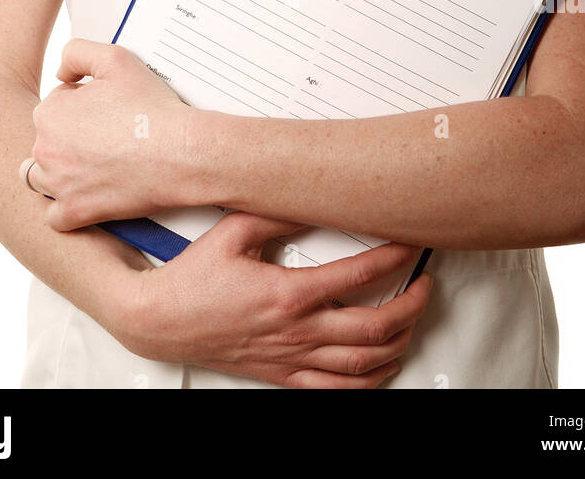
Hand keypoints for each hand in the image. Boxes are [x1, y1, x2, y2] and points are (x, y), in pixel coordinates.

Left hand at [28, 38, 194, 228]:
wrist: (180, 153)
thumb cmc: (151, 107)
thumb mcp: (114, 58)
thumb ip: (76, 53)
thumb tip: (61, 73)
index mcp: (49, 113)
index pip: (55, 105)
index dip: (81, 103)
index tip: (105, 110)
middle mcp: (45, 151)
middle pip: (48, 141)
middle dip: (69, 137)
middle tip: (105, 136)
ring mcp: (58, 185)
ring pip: (42, 178)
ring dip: (60, 171)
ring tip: (91, 165)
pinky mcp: (75, 213)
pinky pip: (56, 216)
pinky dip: (68, 208)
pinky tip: (88, 195)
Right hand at [111, 210, 433, 388]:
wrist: (160, 320)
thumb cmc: (193, 277)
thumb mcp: (234, 230)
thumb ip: (278, 211)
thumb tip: (313, 194)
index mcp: (287, 294)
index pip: (358, 276)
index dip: (393, 257)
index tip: (408, 242)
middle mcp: (295, 333)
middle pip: (374, 328)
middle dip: (411, 305)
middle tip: (425, 285)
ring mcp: (291, 360)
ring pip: (363, 365)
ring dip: (399, 343)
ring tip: (412, 319)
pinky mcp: (283, 377)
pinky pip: (337, 391)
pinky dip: (369, 381)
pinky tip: (382, 365)